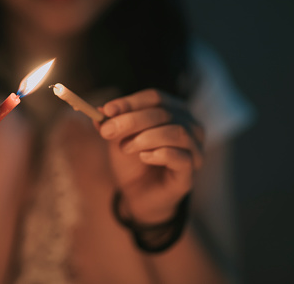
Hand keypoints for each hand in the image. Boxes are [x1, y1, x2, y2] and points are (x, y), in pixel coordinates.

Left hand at [98, 89, 203, 223]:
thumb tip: (100, 110)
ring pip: (177, 133)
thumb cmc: (131, 161)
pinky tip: (144, 157)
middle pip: (164, 113)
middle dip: (132, 120)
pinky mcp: (190, 174)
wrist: (136, 195)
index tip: (108, 110)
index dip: (131, 102)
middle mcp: (189, 126)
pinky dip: (160, 154)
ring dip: (146, 138)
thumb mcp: (117, 139)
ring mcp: (193, 150)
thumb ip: (112, 124)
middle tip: (107, 131)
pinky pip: (182, 158)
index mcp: (172, 111)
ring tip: (126, 148)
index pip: (155, 98)